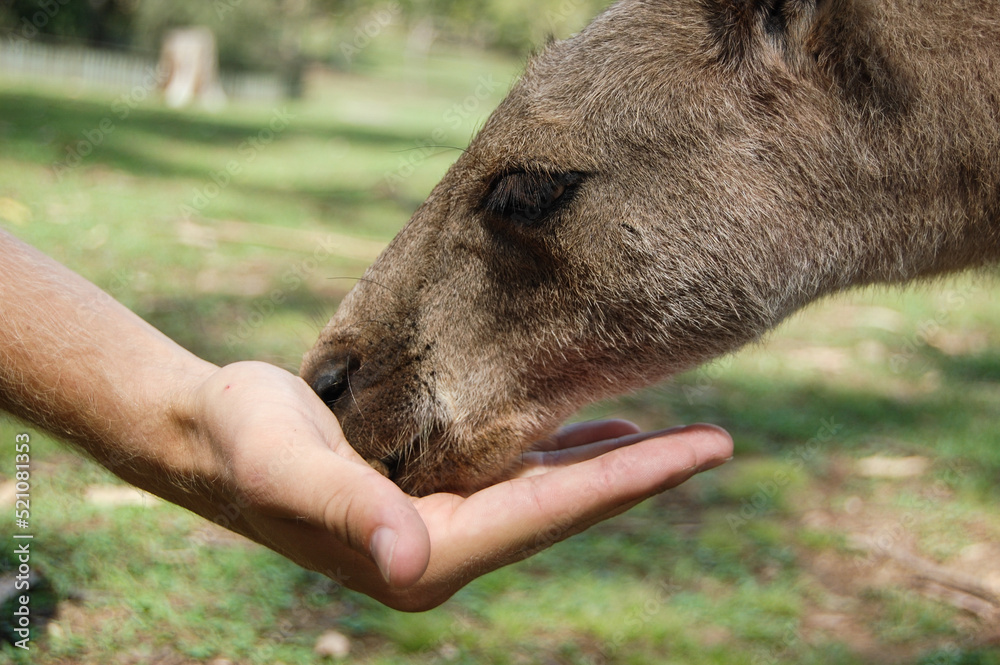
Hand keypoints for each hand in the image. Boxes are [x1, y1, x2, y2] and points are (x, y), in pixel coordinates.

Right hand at [182, 362, 732, 610]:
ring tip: (676, 438)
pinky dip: (564, 452)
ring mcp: (446, 520)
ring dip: (612, 466)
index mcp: (427, 553)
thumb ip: (350, 512)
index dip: (628, 482)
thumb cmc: (245, 443)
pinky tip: (597, 432)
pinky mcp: (437, 489)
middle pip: (567, 506)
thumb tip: (413, 562)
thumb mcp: (289, 469)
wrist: (213, 435)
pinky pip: (520, 473)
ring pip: (551, 490)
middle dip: (642, 475)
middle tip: (717, 441)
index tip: (700, 449)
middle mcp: (447, 545)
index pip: (550, 514)